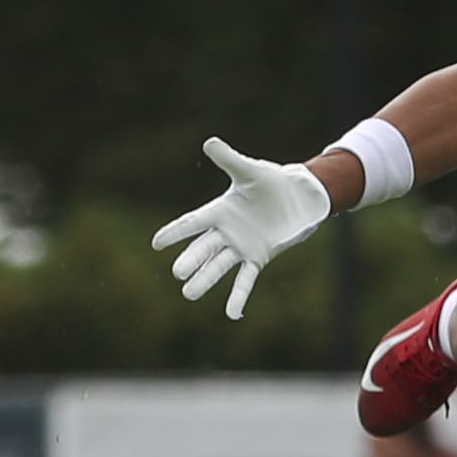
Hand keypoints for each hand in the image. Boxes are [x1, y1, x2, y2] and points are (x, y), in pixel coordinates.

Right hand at [151, 137, 331, 319]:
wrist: (300, 196)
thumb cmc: (272, 180)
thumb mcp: (250, 170)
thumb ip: (229, 160)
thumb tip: (210, 142)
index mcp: (219, 211)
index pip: (192, 223)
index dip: (175, 232)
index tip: (156, 243)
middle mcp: (226, 232)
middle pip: (203, 248)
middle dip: (191, 260)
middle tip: (177, 272)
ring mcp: (241, 246)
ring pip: (219, 266)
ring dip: (205, 280)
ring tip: (189, 294)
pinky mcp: (259, 257)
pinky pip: (246, 279)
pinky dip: (239, 296)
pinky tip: (232, 314)